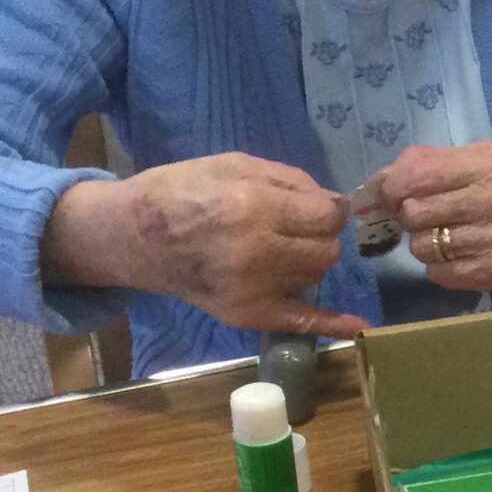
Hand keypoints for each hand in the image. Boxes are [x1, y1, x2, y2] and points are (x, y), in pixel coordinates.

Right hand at [43, 157, 364, 339]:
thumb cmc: (183, 191)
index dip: (324, 209)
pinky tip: (359, 326)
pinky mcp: (246, 314)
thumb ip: (291, 181)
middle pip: (327, 249)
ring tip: (271, 250)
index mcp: (255, 207)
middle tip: (287, 227)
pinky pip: (301, 321)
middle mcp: (257, 252)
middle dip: (316, 235)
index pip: (328, 216)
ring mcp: (253, 289)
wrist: (133, 235)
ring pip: (316, 274)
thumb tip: (335, 204)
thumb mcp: (235, 165)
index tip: (309, 207)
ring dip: (306, 261)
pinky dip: (331, 324)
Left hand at [377, 142, 491, 291]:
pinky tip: (458, 254)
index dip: (393, 188)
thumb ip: (430, 162)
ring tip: (445, 235)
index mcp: (491, 163)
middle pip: (415, 213)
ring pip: (422, 248)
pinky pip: (438, 274)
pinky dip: (440, 267)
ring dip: (424, 243)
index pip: (417, 176)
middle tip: (422, 215)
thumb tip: (378, 184)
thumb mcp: (480, 157)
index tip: (395, 195)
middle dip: (410, 216)